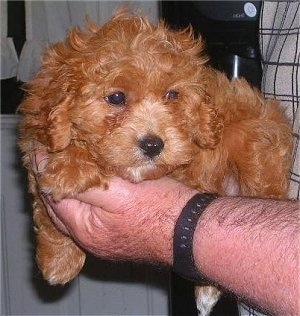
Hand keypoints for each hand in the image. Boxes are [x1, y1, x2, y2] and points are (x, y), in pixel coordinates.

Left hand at [32, 151, 196, 264]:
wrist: (193, 228)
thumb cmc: (160, 209)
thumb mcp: (119, 193)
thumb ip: (84, 187)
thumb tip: (54, 175)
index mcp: (86, 229)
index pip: (55, 198)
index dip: (46, 173)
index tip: (41, 151)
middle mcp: (92, 238)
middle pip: (64, 206)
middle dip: (56, 182)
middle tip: (51, 157)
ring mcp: (107, 236)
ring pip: (80, 209)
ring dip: (73, 188)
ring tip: (68, 167)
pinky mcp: (122, 230)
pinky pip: (96, 212)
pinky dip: (90, 195)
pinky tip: (94, 182)